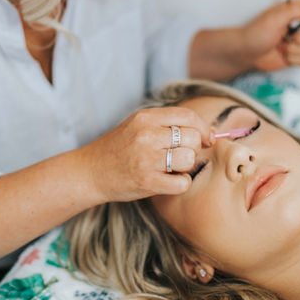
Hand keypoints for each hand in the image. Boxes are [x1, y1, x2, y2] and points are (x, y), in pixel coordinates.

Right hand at [81, 107, 214, 202]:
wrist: (90, 171)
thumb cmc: (119, 148)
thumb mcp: (138, 125)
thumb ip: (168, 124)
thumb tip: (209, 133)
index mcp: (145, 117)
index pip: (188, 116)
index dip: (203, 128)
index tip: (206, 138)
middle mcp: (146, 135)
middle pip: (193, 138)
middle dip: (193, 148)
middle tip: (180, 154)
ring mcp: (146, 158)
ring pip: (189, 159)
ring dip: (186, 166)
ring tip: (172, 167)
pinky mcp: (147, 181)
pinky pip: (182, 183)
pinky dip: (181, 183)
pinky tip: (169, 181)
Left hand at [243, 0, 299, 70]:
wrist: (245, 53)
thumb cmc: (255, 33)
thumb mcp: (274, 18)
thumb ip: (296, 10)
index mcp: (296, 11)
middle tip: (291, 37)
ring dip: (297, 50)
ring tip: (283, 46)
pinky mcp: (298, 54)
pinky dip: (295, 59)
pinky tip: (284, 54)